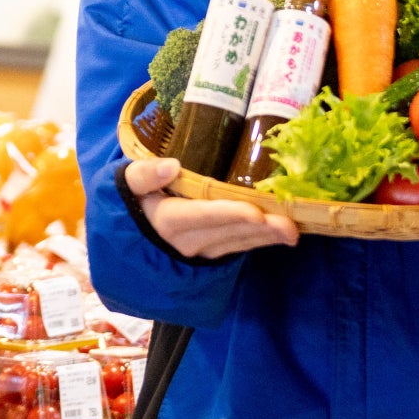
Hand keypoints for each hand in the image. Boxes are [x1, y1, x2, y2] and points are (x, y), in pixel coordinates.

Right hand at [125, 157, 299, 259]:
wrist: (125, 234)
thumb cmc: (130, 200)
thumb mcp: (126, 182)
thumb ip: (144, 175)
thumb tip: (170, 165)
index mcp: (166, 220)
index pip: (201, 216)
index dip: (229, 215)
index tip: (256, 212)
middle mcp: (185, 242)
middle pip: (228, 233)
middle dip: (260, 229)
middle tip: (291, 225)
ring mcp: (200, 252)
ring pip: (237, 244)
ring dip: (266, 238)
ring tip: (293, 230)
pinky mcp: (211, 253)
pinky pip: (238, 248)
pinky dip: (260, 241)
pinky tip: (281, 234)